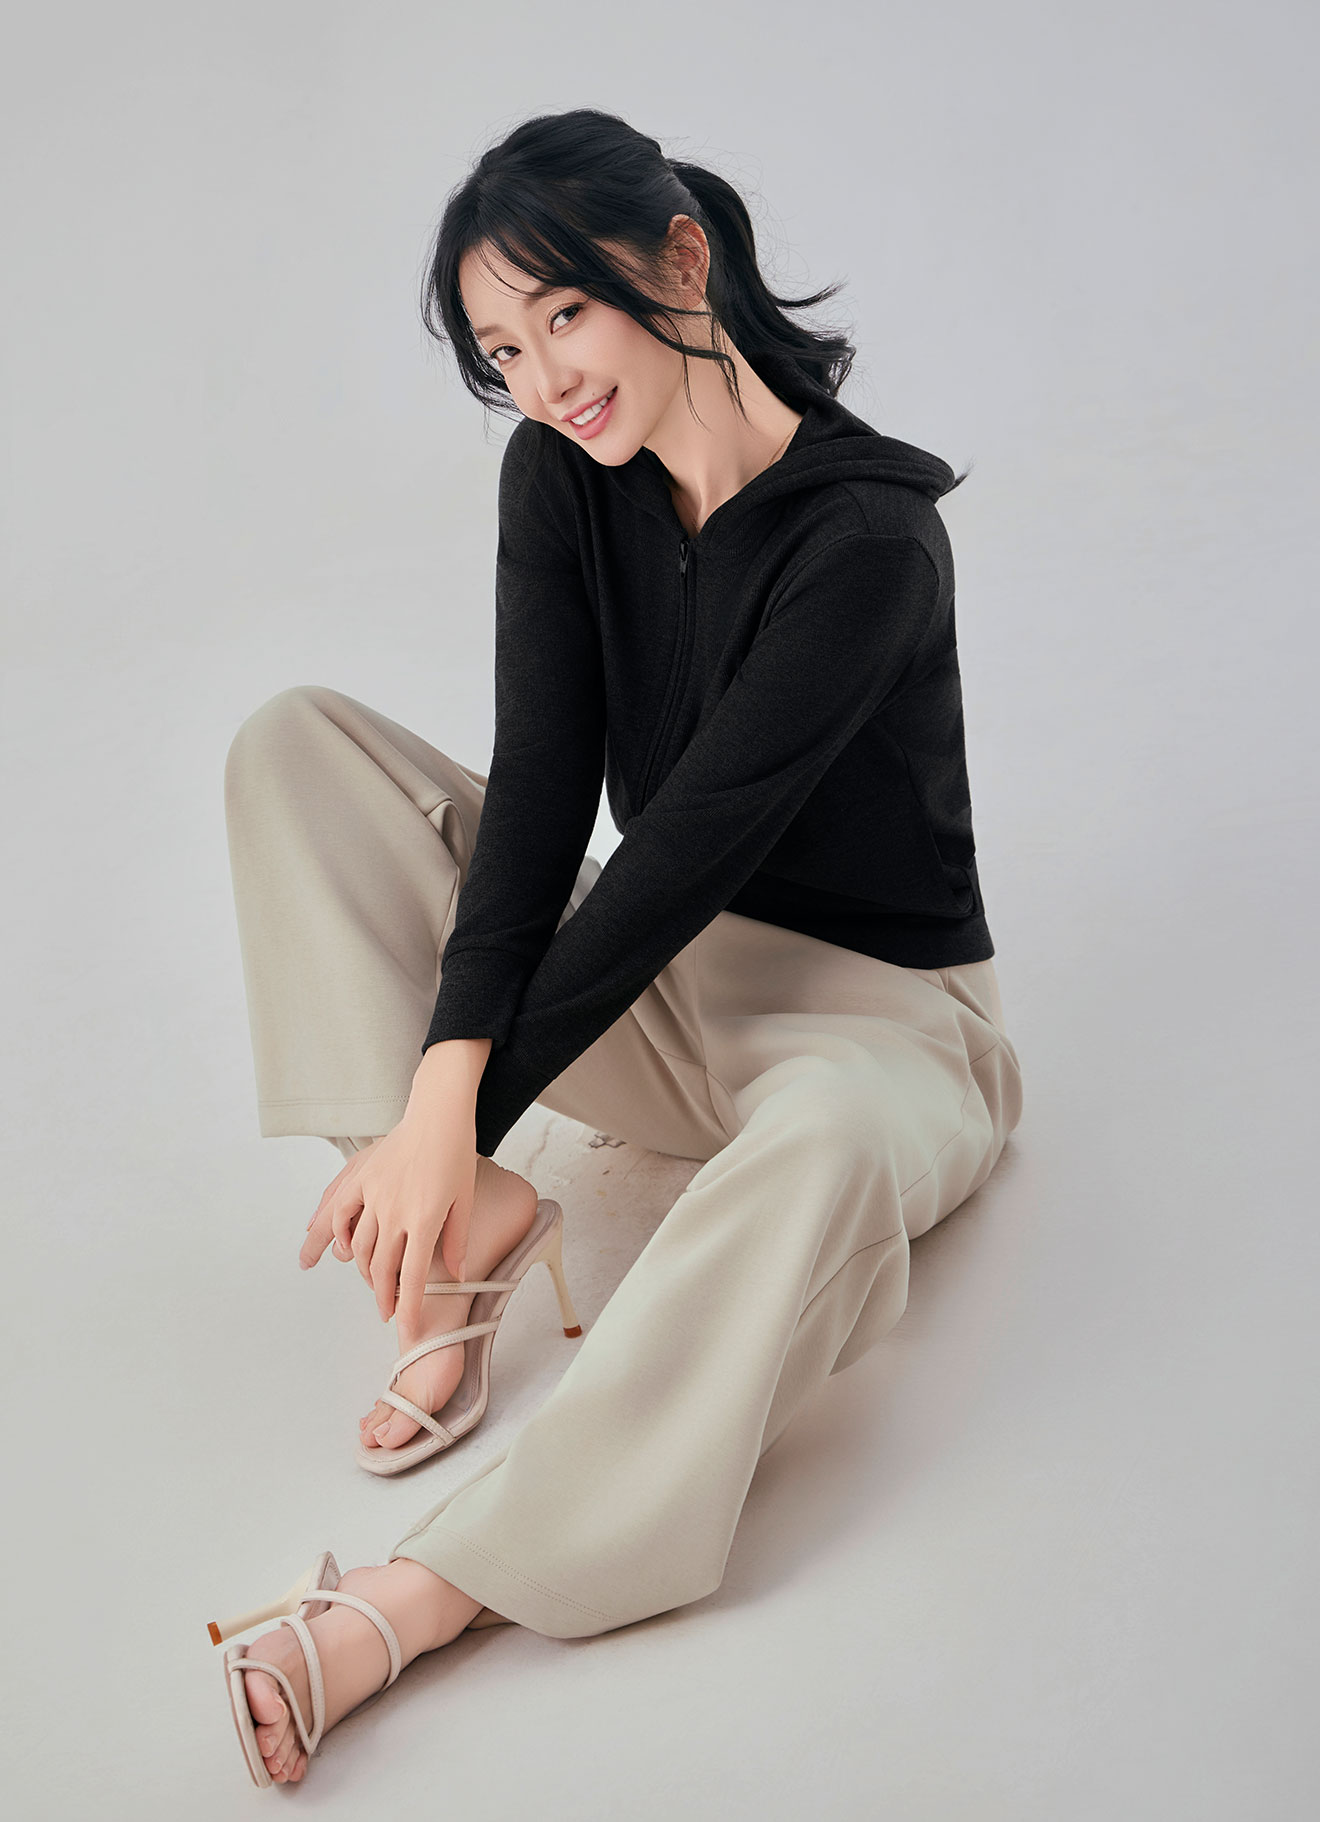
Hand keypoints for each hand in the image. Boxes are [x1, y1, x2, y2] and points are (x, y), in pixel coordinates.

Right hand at [299, 1115, 478, 1330]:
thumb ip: (457, 1240)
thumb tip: (457, 1275)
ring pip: (359, 1246)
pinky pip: (340, 1212)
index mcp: (424, 1220)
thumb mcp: (465, 1200)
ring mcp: (374, 1194)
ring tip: (368, 1286)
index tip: (403, 1326)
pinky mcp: (361, 1178)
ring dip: (361, 1271)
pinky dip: (336, 1233)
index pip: (411, 1277)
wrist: (437, 1114)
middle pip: (382, 1267)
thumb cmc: (456, 1154)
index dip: (406, 1306)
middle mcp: (395, 1211)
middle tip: (386, 1310)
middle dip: (383, 1296)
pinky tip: (340, 1248)